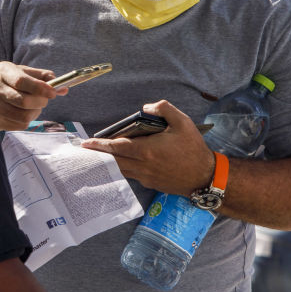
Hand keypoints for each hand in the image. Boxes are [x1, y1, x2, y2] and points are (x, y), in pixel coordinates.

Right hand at [0, 62, 67, 130]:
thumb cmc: (3, 78)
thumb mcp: (19, 70)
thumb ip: (42, 76)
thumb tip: (63, 88)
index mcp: (3, 73)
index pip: (22, 81)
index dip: (40, 88)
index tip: (53, 92)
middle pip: (25, 102)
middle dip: (41, 101)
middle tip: (44, 98)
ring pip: (24, 116)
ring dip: (36, 112)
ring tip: (34, 105)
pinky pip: (19, 125)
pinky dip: (28, 120)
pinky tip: (24, 112)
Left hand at [81, 100, 214, 195]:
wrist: (205, 177)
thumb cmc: (194, 149)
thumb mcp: (183, 122)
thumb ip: (163, 109)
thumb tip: (145, 108)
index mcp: (147, 150)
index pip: (117, 147)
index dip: (100, 145)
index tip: (86, 143)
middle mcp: (143, 166)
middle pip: (113, 161)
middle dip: (98, 155)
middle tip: (85, 151)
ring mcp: (146, 177)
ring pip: (121, 170)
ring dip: (109, 163)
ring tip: (99, 156)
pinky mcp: (151, 183)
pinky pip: (132, 175)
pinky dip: (123, 168)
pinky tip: (121, 163)